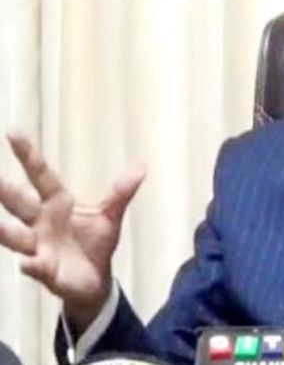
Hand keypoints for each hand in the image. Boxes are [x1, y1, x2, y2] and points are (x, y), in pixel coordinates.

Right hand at [0, 131, 144, 331]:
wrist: (96, 279)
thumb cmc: (95, 243)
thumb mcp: (110, 214)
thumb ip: (122, 191)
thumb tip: (143, 165)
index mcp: (56, 203)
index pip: (40, 174)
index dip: (27, 154)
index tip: (12, 131)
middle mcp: (41, 222)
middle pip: (19, 202)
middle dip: (3, 189)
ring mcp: (39, 246)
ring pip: (16, 235)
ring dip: (4, 229)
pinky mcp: (46, 270)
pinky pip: (36, 266)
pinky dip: (31, 264)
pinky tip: (26, 262)